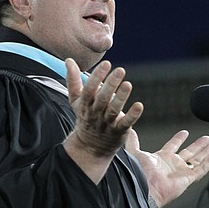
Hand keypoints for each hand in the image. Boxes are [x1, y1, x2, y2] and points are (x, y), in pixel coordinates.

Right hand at [63, 59, 143, 182]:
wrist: (90, 147)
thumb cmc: (85, 117)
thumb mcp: (76, 100)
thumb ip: (73, 80)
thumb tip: (69, 61)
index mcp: (85, 105)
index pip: (89, 90)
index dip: (97, 77)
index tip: (106, 64)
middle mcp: (95, 114)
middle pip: (102, 99)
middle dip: (110, 84)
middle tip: (120, 70)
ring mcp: (107, 123)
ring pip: (114, 110)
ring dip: (121, 97)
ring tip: (128, 84)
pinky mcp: (119, 131)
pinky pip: (126, 123)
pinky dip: (132, 115)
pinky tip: (139, 106)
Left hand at [125, 128, 208, 207]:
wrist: (144, 188)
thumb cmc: (138, 173)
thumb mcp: (135, 153)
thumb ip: (133, 142)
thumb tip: (130, 131)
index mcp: (161, 158)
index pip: (173, 146)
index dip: (179, 139)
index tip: (185, 132)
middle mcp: (173, 165)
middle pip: (189, 153)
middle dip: (198, 145)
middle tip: (206, 138)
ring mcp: (181, 172)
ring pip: (197, 160)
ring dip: (206, 152)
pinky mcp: (188, 179)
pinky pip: (202, 169)